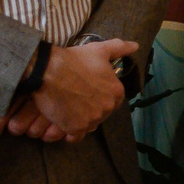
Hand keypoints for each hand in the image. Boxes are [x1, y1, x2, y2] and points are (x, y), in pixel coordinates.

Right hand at [19, 39, 135, 143]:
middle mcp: (107, 107)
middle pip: (101, 114)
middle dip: (91, 110)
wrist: (48, 71)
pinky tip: (63, 124)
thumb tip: (135, 46)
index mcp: (116, 92)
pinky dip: (70, 133)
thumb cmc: (73, 60)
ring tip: (68, 112)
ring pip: (89, 125)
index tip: (89, 93)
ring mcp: (92, 119)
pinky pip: (75, 137)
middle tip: (76, 101)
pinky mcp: (75, 128)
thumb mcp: (99, 50)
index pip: (113, 101)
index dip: (100, 98)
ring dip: (81, 121)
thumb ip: (119, 48)